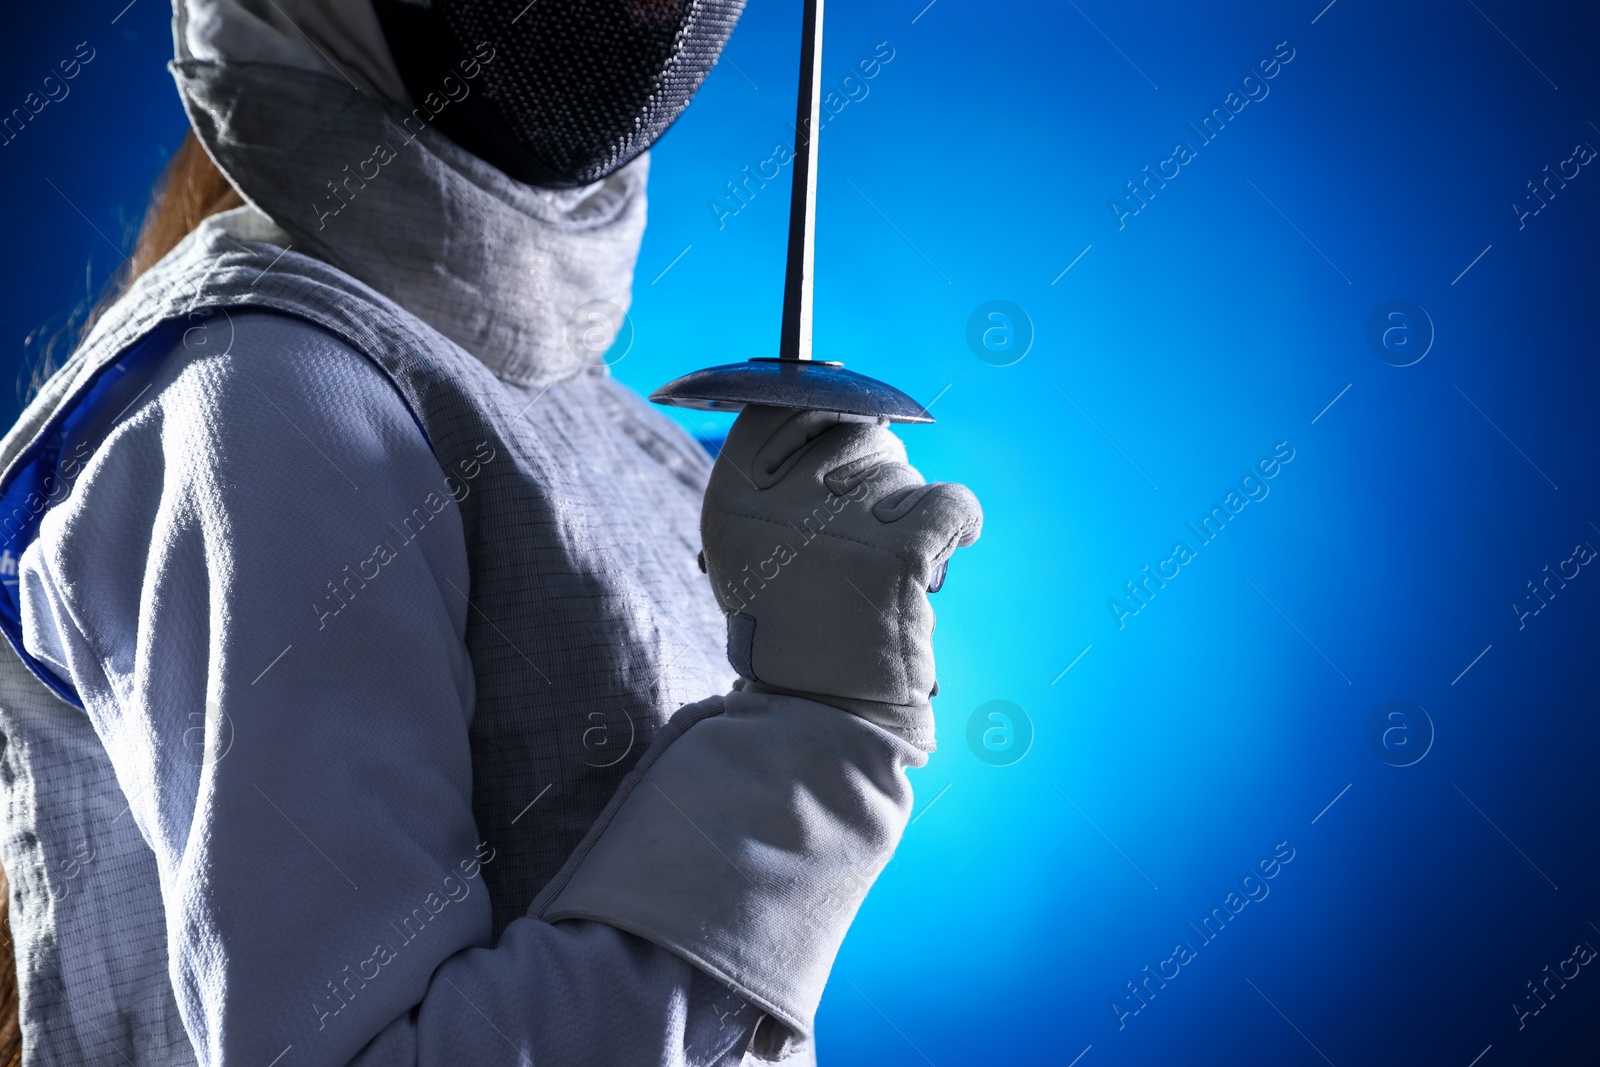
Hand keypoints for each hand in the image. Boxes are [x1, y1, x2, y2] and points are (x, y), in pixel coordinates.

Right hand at [699, 405, 981, 749]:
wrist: (824, 712)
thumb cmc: (797, 624)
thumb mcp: (753, 549)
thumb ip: (776, 478)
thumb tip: (833, 398)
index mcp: (731, 501)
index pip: (779, 406)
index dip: (821, 406)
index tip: (843, 416)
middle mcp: (778, 506)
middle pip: (854, 430)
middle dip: (875, 469)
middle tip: (869, 526)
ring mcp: (841, 527)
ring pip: (904, 468)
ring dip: (908, 509)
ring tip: (885, 567)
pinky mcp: (900, 553)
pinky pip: (952, 500)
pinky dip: (960, 522)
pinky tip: (944, 549)